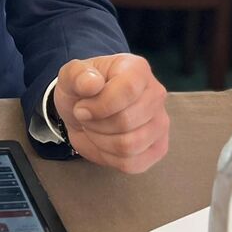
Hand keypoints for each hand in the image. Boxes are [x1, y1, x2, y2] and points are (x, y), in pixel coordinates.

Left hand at [52, 54, 168, 173]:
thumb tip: (92, 83)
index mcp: (137, 69)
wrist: (85, 110)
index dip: (99, 105)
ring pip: (129, 145)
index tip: (81, 107)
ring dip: (101, 141)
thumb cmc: (81, 89)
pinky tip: (106, 142)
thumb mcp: (70, 76)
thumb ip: (77, 75)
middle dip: (95, 124)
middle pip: (126, 121)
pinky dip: (110, 157)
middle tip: (87, 117)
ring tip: (96, 128)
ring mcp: (160, 123)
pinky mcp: (158, 148)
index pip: (128, 90)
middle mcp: (156, 94)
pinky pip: (132, 163)